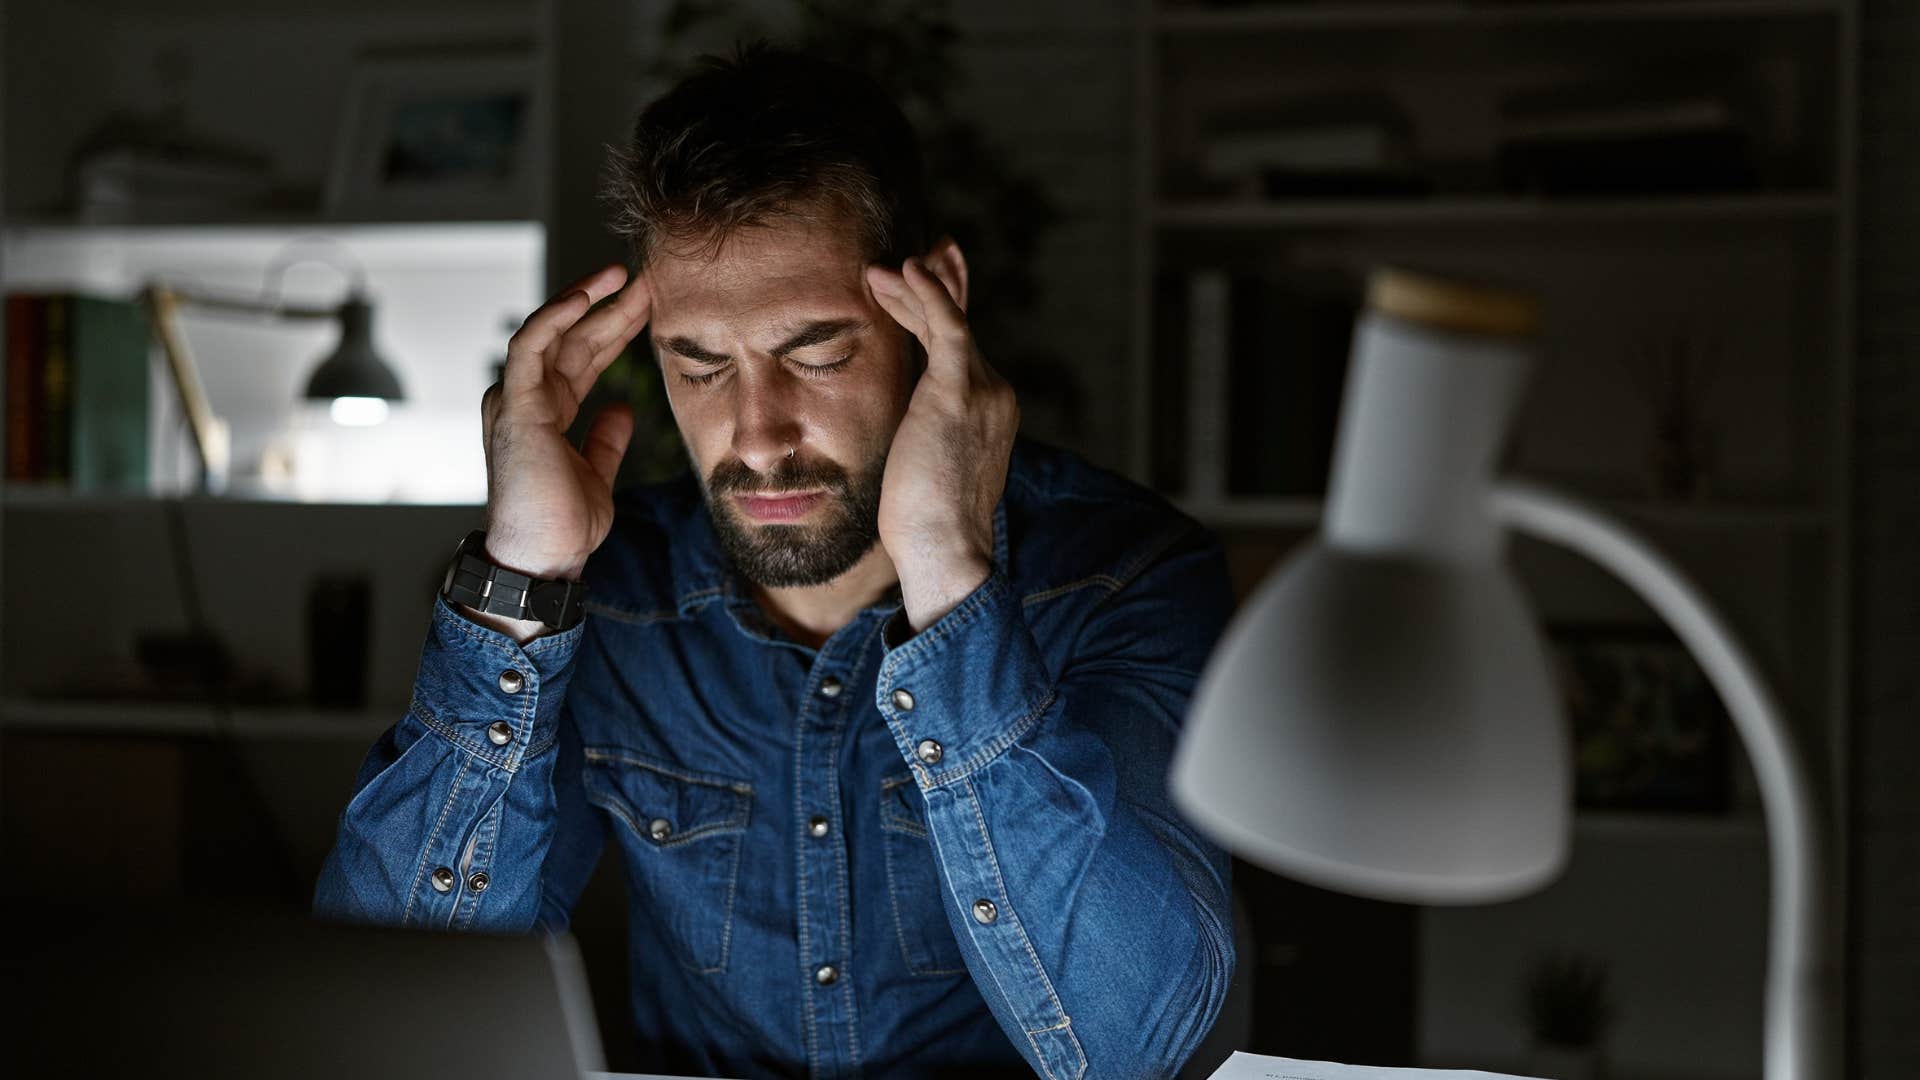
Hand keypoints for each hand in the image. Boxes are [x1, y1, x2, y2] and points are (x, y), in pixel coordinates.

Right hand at [480, 263, 651, 580]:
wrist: (544, 557)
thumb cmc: (563, 524)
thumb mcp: (595, 472)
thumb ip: (605, 439)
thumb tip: (622, 409)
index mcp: (547, 411)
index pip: (583, 356)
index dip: (615, 329)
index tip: (651, 306)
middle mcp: (528, 397)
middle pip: (572, 338)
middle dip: (610, 307)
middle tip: (648, 279)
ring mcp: (517, 398)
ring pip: (551, 331)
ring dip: (585, 298)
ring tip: (621, 274)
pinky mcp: (514, 405)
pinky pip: (529, 346)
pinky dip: (554, 317)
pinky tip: (584, 296)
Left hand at [866, 254, 1018, 631]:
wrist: (945, 551)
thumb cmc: (926, 525)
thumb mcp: (927, 466)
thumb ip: (924, 433)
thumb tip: (904, 427)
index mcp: (990, 411)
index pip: (962, 346)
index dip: (939, 310)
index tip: (911, 285)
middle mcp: (995, 393)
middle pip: (957, 325)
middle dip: (934, 286)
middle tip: (909, 255)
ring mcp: (983, 389)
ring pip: (947, 319)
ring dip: (914, 288)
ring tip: (876, 270)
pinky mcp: (958, 391)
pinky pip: (946, 326)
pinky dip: (927, 294)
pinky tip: (902, 270)